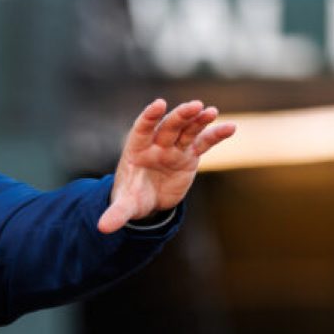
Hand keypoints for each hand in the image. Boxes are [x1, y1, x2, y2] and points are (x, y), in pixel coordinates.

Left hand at [97, 98, 235, 233]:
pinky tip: (231, 128)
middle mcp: (157, 144)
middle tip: (194, 105)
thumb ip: (116, 213)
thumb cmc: (133, 197)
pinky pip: (203, 142)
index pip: (142, 128)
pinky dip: (216, 135)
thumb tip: (102, 228)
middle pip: (169, 126)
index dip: (150, 117)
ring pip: (187, 130)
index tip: (158, 105)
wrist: (148, 201)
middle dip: (181, 115)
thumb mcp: (125, 206)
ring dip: (199, 119)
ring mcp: (174, 148)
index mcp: (137, 149)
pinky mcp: (189, 155)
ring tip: (211, 112)